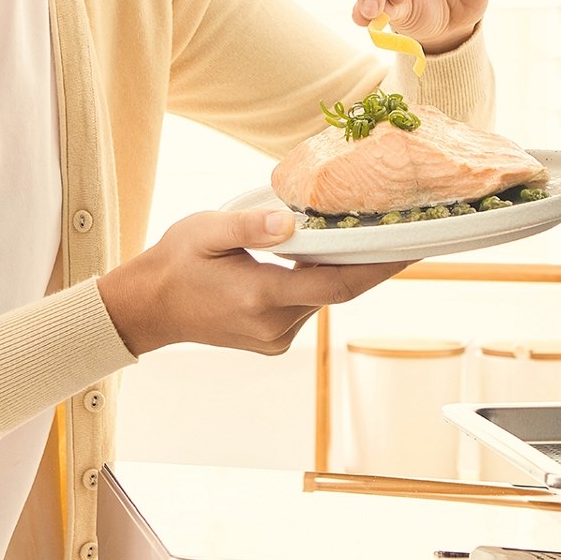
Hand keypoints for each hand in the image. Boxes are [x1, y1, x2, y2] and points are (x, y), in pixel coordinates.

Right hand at [97, 208, 402, 357]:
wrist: (149, 308)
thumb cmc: (176, 262)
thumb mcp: (206, 231)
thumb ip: (250, 225)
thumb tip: (290, 219)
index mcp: (260, 297)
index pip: (338, 284)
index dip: (379, 267)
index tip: (412, 248)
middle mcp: (274, 325)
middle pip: (338, 290)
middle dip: (369, 262)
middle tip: (402, 229)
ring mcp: (274, 338)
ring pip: (324, 298)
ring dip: (342, 269)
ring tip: (366, 233)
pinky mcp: (272, 340)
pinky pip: (308, 305)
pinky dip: (318, 281)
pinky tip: (322, 255)